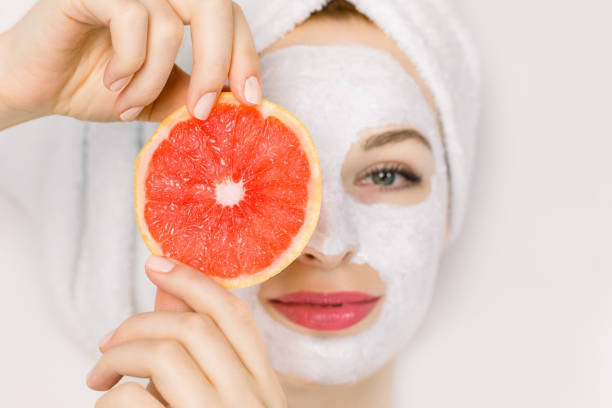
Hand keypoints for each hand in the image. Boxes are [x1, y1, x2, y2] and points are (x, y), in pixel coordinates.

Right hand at [0, 0, 259, 127]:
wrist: (38, 87)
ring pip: (169, 24)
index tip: (251, 100)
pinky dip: (128, 64)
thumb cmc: (98, 86)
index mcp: (177, 6)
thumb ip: (195, 93)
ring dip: (152, 78)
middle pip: (215, 6)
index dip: (247, 56)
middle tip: (202, 110)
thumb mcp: (160, 95)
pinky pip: (133, 20)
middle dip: (216, 64)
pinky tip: (111, 81)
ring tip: (130, 103)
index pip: (230, 16)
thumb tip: (240, 104)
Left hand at [86, 256, 285, 407]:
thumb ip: (197, 354)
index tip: (157, 264)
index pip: (236, 317)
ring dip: (118, 356)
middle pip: (194, 328)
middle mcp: (250, 403)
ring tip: (99, 377)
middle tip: (108, 343)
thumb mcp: (221, 404)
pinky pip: (133, 402)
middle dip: (139, 323)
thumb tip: (169, 296)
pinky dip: (107, 401)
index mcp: (265, 390)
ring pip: (163, 355)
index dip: (195, 282)